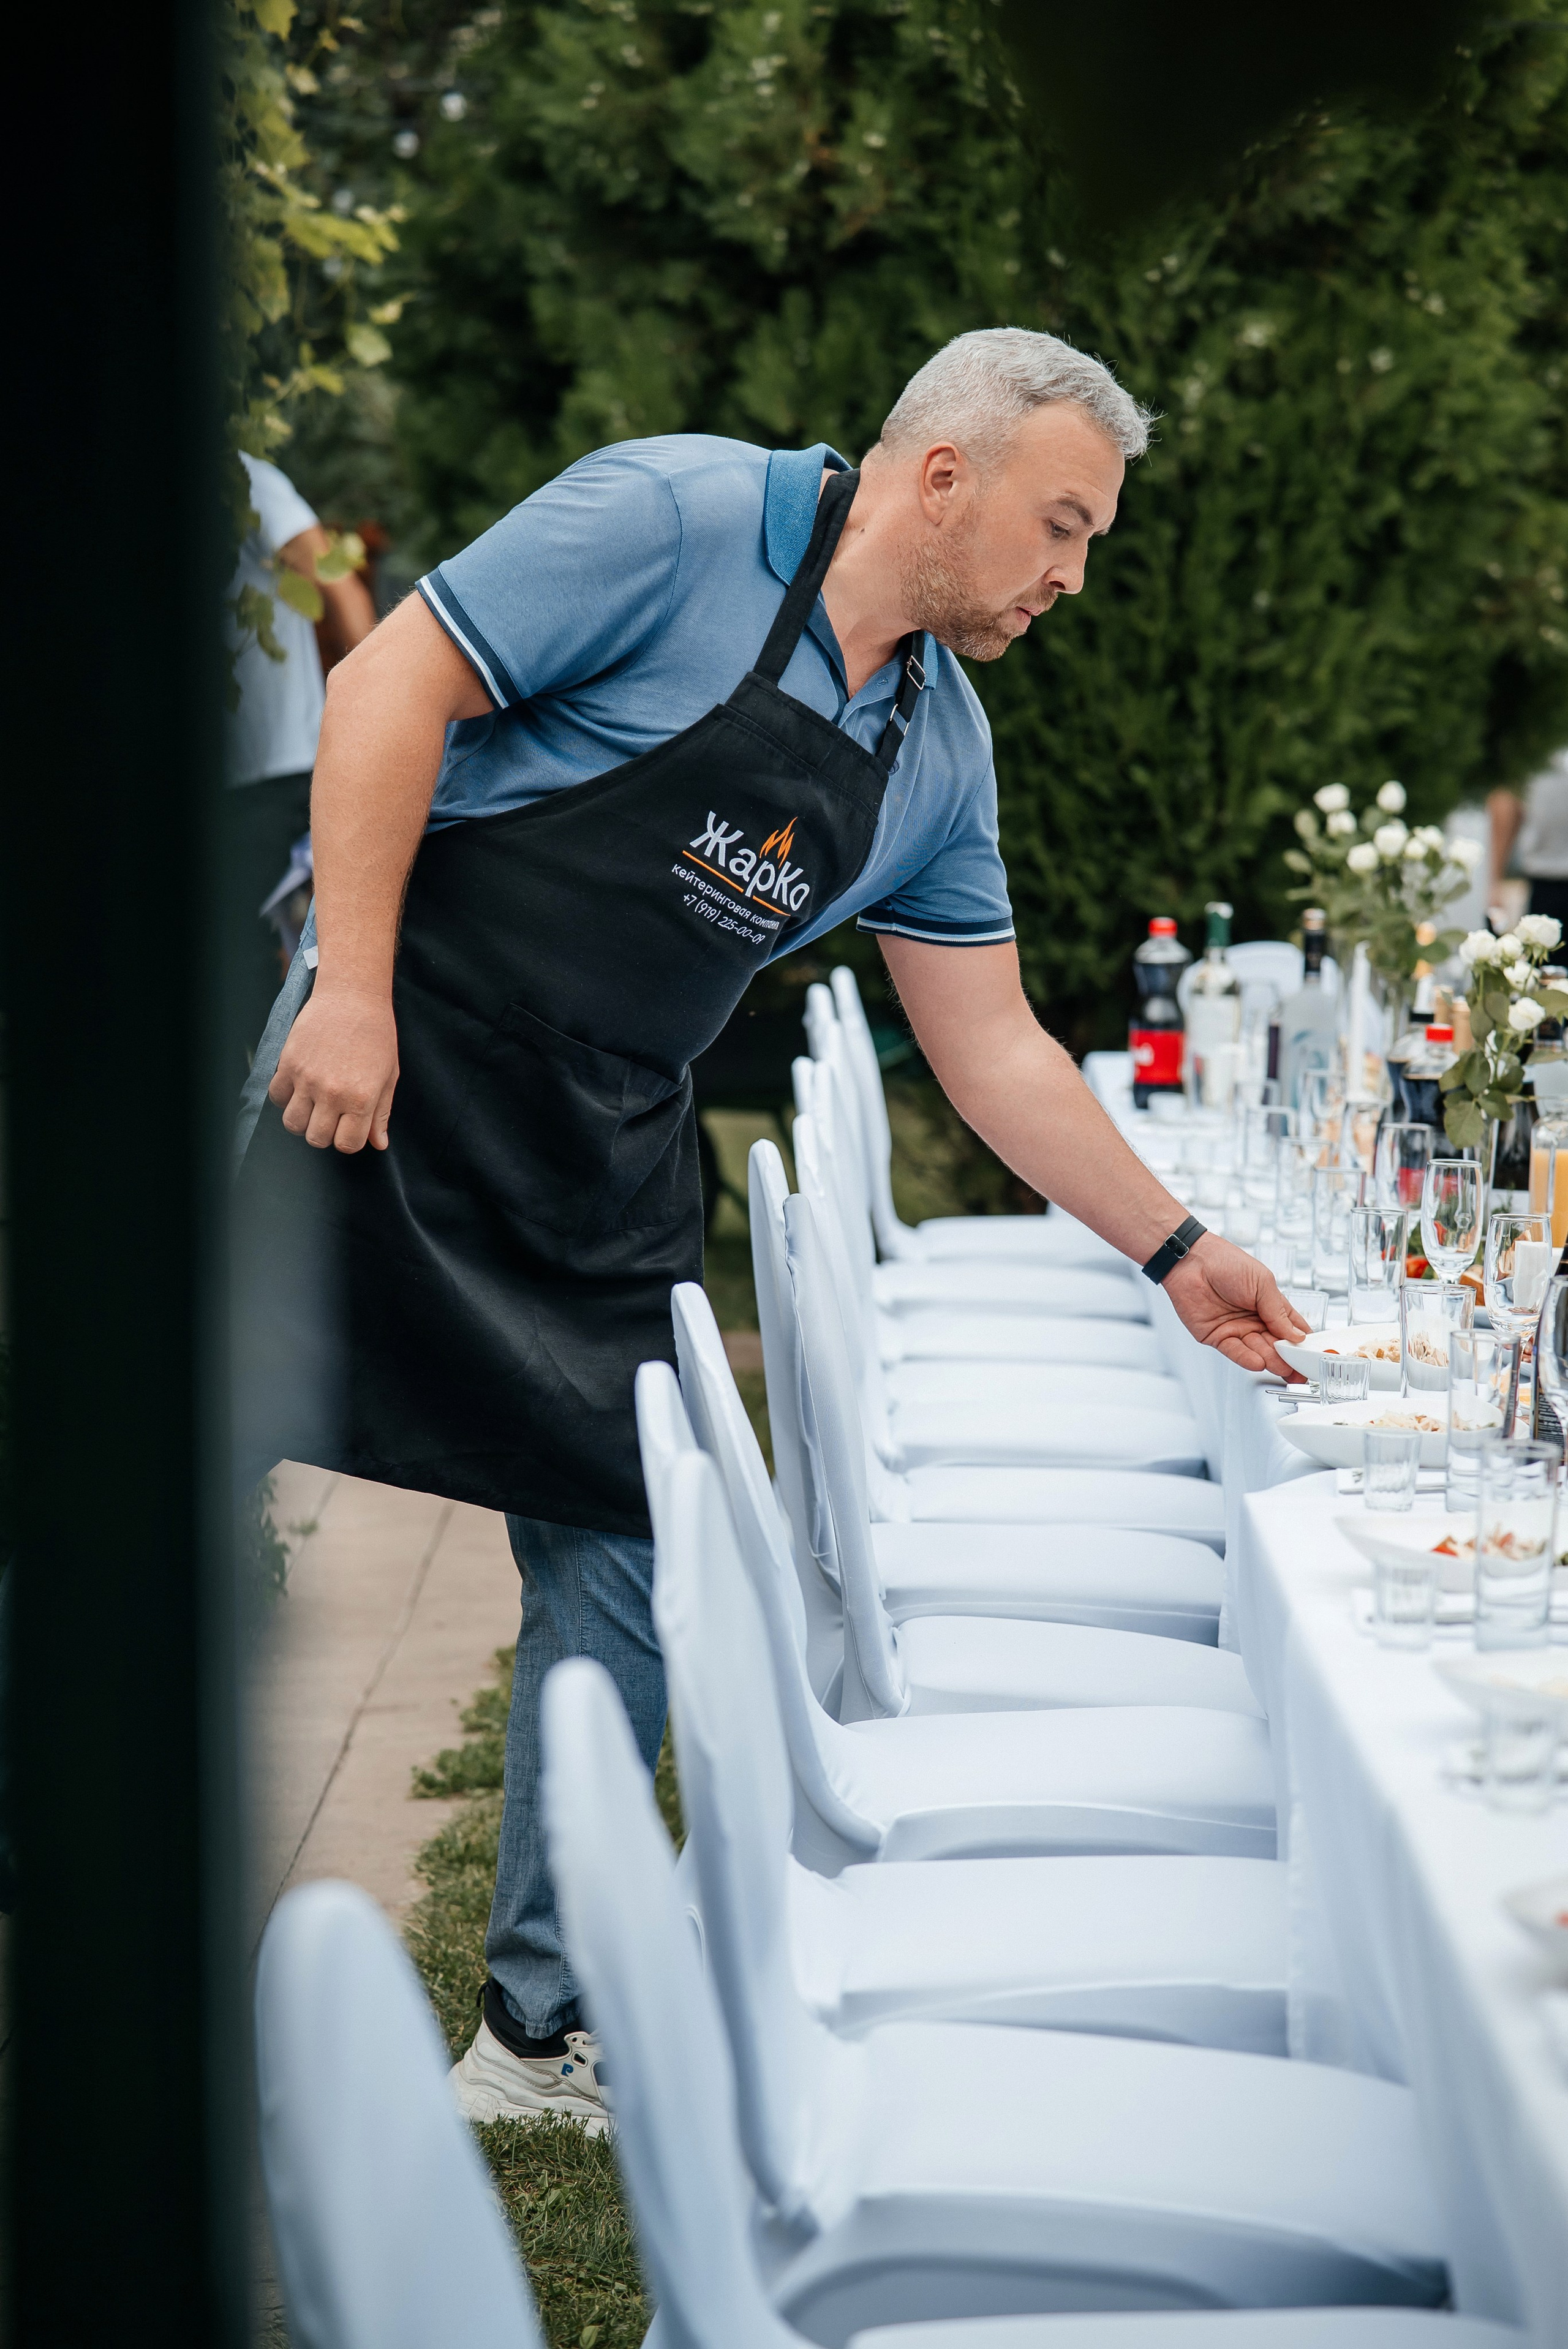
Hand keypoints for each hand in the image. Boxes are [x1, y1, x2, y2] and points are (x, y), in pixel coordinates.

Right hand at [268, 980, 398, 1152]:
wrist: (352, 997)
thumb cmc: (376, 1036)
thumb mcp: (388, 1076)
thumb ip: (381, 1113)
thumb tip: (378, 1143)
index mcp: (361, 1099)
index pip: (347, 1145)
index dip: (348, 1140)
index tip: (349, 1127)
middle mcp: (332, 1093)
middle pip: (316, 1139)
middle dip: (324, 1133)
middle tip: (331, 1116)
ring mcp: (307, 1079)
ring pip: (293, 1123)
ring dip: (302, 1120)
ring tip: (313, 1104)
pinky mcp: (288, 1063)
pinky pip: (276, 1097)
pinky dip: (285, 1098)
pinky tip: (298, 1086)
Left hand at [1164, 1233, 1309, 1380]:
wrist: (1191, 1261)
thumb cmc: (1225, 1262)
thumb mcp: (1262, 1282)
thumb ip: (1278, 1310)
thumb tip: (1296, 1334)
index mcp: (1269, 1305)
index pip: (1292, 1328)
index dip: (1303, 1343)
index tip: (1313, 1356)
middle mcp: (1254, 1319)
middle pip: (1276, 1345)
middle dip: (1289, 1358)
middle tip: (1300, 1369)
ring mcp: (1237, 1329)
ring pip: (1258, 1351)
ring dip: (1271, 1360)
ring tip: (1282, 1367)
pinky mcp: (1218, 1337)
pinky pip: (1235, 1352)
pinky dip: (1247, 1358)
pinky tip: (1259, 1362)